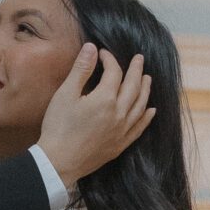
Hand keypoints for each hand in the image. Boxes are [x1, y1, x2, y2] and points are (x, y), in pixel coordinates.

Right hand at [36, 43, 155, 183]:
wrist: (58, 162)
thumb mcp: (65, 94)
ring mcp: (121, 131)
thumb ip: (81, 69)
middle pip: (133, 87)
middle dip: (136, 70)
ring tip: (148, 79)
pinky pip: (139, 128)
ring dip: (145, 90)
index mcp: (105, 99)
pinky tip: (151, 111)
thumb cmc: (58, 127)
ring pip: (140, 106)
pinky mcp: (119, 145)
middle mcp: (119, 114)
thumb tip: (92, 48)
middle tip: (139, 59)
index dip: (110, 59)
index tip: (102, 53)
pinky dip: (146, 118)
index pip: (114, 72)